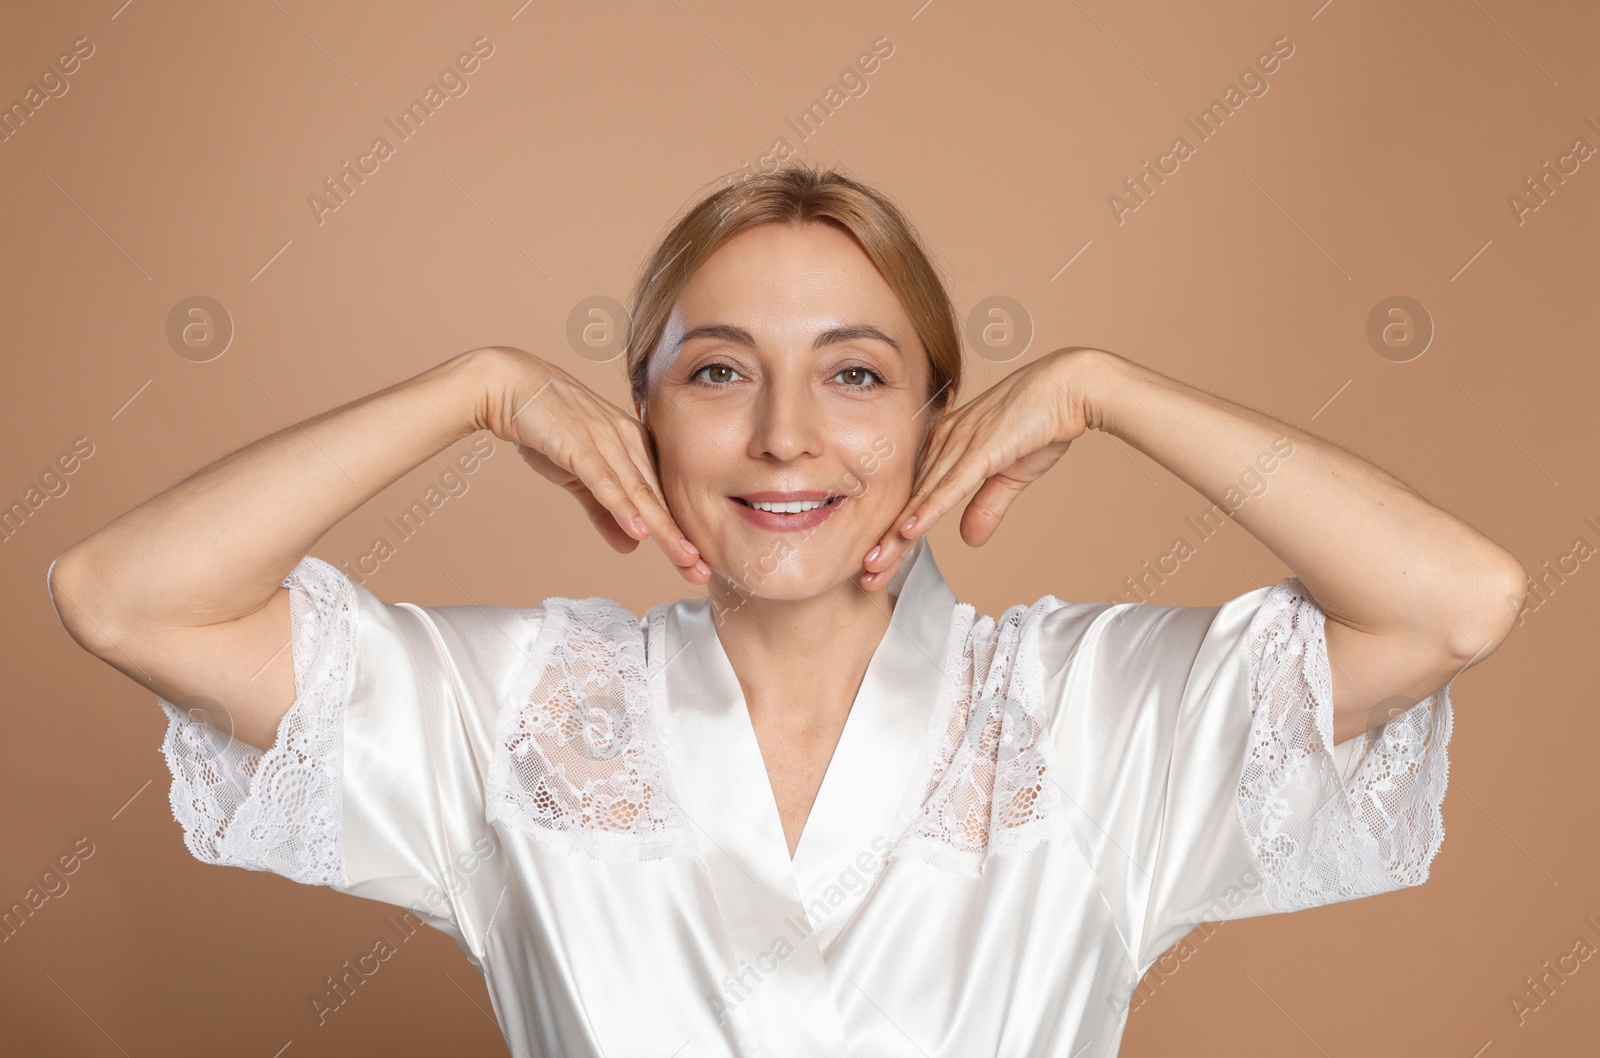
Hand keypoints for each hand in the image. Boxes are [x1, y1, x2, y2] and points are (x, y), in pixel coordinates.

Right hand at [473, 347, 710, 583]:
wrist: (508, 384)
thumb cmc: (544, 426)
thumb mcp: (579, 474)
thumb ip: (604, 510)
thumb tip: (630, 545)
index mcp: (633, 443)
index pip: (661, 495)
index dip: (679, 531)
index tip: (698, 564)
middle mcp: (626, 440)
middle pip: (658, 497)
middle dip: (680, 537)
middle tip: (700, 571)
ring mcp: (604, 440)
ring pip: (639, 492)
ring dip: (662, 528)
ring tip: (683, 557)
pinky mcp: (578, 444)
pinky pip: (604, 480)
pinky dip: (622, 506)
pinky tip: (638, 530)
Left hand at [859, 348, 1104, 589]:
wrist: (1070, 386)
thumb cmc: (1042, 423)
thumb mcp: (1010, 475)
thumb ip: (986, 506)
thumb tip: (967, 540)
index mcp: (947, 445)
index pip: (916, 497)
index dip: (896, 533)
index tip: (880, 563)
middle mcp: (945, 443)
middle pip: (911, 501)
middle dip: (887, 541)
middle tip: (867, 575)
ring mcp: (961, 444)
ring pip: (923, 498)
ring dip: (898, 535)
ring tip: (876, 564)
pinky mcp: (982, 448)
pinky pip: (950, 485)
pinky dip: (928, 509)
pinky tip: (908, 531)